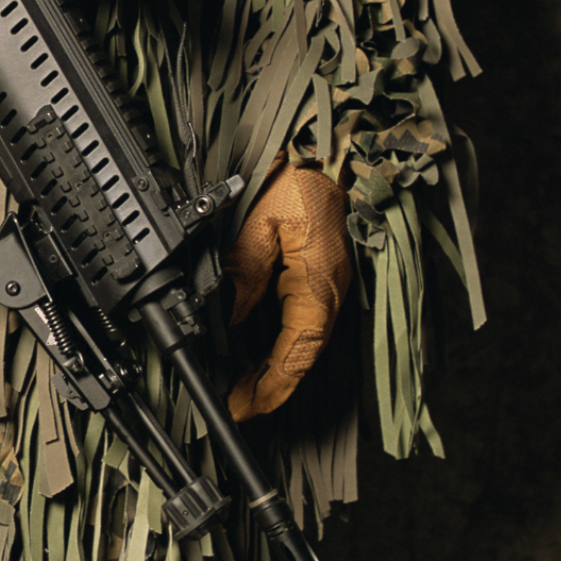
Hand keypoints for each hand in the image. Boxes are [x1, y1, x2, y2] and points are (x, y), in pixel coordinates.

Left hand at [226, 162, 351, 421]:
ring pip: (302, 346)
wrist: (330, 154)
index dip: (270, 387)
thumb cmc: (303, 180)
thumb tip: (230, 311)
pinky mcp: (321, 281)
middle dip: (268, 387)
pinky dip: (281, 347)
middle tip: (234, 404)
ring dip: (273, 370)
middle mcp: (329, 295)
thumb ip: (246, 270)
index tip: (244, 407)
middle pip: (300, 358)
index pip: (296, 353)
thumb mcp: (262, 222)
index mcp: (318, 286)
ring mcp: (328, 289)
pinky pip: (303, 325)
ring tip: (240, 388)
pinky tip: (258, 354)